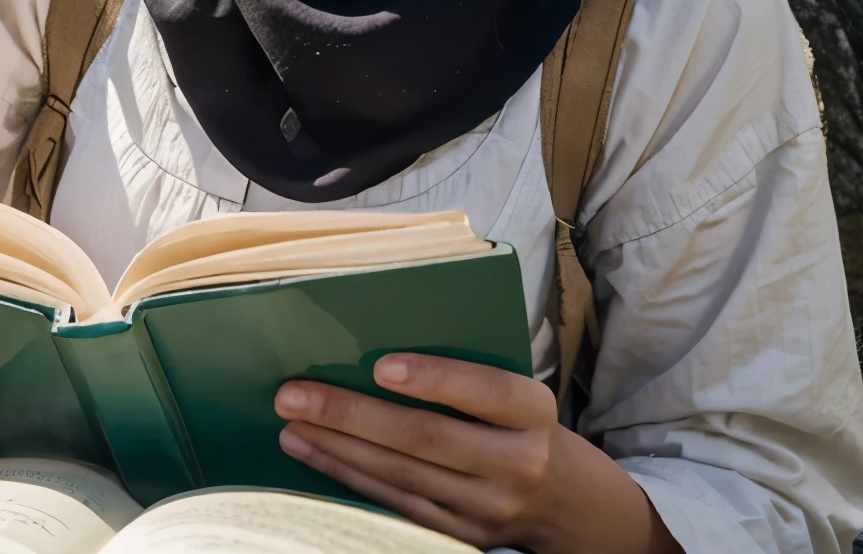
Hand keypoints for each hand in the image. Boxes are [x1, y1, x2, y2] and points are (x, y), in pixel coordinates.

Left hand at [274, 354, 680, 553]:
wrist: (572, 505)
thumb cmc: (526, 424)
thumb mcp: (520, 391)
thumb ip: (470, 367)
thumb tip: (381, 329)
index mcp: (535, 410)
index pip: (488, 390)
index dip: (437, 378)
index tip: (382, 365)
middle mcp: (517, 462)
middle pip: (429, 439)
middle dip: (353, 415)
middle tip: (294, 392)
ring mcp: (490, 509)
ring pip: (403, 476)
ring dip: (338, 448)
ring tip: (290, 421)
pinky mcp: (463, 537)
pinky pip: (397, 505)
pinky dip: (349, 478)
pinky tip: (313, 454)